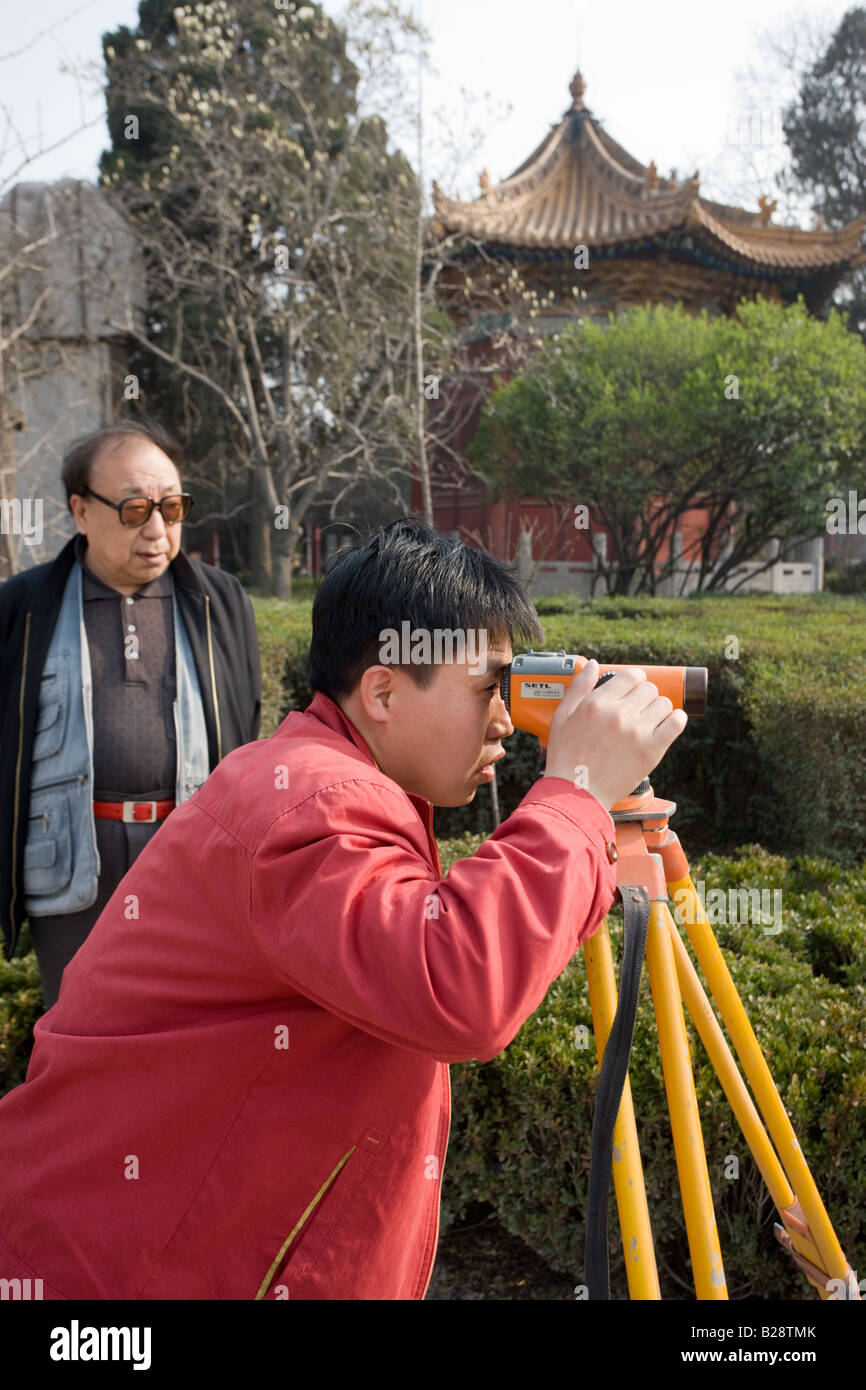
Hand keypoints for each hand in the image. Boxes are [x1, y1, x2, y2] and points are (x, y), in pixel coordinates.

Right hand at [543, 659, 687, 810]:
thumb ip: (578, 687)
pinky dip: (676, 719)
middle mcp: (619, 714)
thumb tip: (594, 664)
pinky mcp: (651, 751)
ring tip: (650, 719)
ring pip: (664, 703)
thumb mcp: (562, 716)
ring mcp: (637, 732)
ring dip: (659, 708)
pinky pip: (676, 723)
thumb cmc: (566, 756)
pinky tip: (669, 723)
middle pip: (649, 688)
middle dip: (645, 694)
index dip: (634, 679)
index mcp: (598, 703)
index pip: (631, 675)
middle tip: (639, 707)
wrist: (576, 794)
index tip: (633, 688)